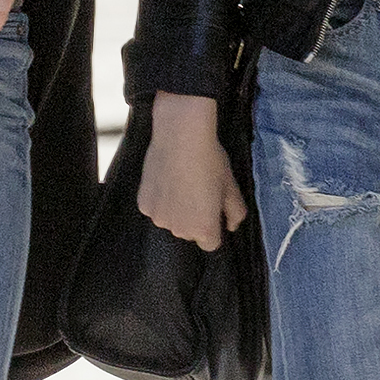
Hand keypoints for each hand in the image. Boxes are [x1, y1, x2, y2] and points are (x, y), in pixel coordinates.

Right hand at [138, 94, 245, 251]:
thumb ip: (236, 212)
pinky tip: (166, 179)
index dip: (214, 226)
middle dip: (194, 218)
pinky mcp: (144, 205)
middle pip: (189, 233)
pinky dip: (160, 199)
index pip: (210, 243)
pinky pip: (155, 208)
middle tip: (197, 190)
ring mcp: (159, 218)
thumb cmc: (209, 160)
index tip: (213, 208)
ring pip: (170, 220)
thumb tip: (231, 226)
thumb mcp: (231, 186)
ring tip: (181, 182)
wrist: (180, 136)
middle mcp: (179, 230)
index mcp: (204, 229)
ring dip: (176, 209)